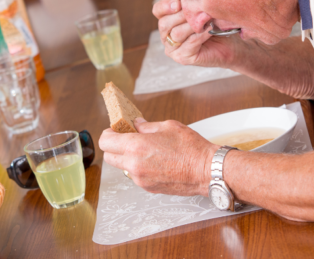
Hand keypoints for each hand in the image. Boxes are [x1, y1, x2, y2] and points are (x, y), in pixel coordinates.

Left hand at [99, 118, 217, 195]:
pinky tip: (153, 160)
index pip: (106, 142)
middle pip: (109, 157)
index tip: (115, 130)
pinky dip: (138, 167)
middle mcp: (134, 165)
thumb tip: (136, 124)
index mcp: (136, 146)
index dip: (108, 133)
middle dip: (114, 146)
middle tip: (127, 138)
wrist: (206, 171)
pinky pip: (135, 176)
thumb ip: (147, 126)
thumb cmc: (191, 148)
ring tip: (144, 149)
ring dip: (126, 158)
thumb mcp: (168, 126)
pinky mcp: (148, 188)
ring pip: (122, 167)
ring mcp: (140, 179)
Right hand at [154, 0, 240, 67]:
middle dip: (181, 15)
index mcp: (168, 20)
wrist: (231, 45)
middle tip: (198, 11)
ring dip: (193, 25)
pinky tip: (209, 30)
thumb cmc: (216, 25)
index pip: (158, 10)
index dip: (165, 5)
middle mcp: (166, 35)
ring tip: (207, 19)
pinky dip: (201, 35)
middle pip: (164, 23)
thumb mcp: (201, 9)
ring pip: (176, 34)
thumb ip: (192, 4)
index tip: (179, 2)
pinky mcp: (183, 58)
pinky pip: (190, 43)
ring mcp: (173, 49)